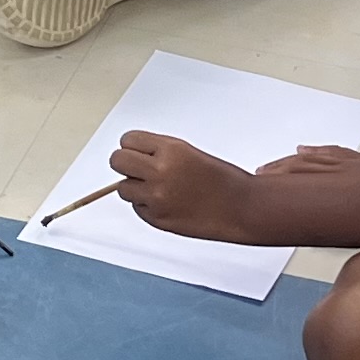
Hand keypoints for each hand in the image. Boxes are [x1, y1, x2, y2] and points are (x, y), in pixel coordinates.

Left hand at [106, 131, 263, 242]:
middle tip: (138, 168)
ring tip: (158, 188)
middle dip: (126, 164)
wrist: (241, 208)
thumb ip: (159, 151)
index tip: (138, 150)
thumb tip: (132, 154)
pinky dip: (147, 206)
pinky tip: (168, 203)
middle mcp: (160, 172)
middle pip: (118, 161)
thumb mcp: (189, 153)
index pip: (128, 140)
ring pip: (123, 188)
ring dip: (135, 188)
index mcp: (171, 150)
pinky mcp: (157, 219)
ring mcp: (157, 198)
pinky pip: (137, 208)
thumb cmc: (222, 180)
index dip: (132, 146)